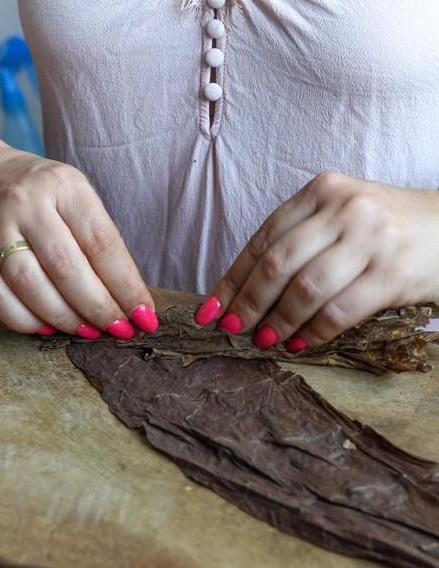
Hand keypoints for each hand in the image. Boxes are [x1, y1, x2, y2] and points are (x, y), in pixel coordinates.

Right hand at [0, 143, 157, 338]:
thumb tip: (130, 301)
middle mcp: (27, 204)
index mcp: (65, 187)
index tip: (145, 316)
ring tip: (89, 332)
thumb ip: (102, 244)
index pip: (103, 245)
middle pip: (67, 268)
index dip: (127, 287)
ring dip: (66, 319)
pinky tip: (49, 328)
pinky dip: (26, 321)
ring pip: (31, 286)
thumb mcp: (80, 200)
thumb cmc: (47, 195)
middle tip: (120, 330)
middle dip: (99, 308)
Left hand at [195, 172, 438, 350]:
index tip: (211, 307)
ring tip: (263, 340)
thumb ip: (300, 239)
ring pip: (305, 289)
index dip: (233, 278)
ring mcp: (371, 239)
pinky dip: (313, 332)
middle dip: (247, 302)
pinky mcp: (393, 273)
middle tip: (232, 329)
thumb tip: (246, 289)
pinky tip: (300, 342)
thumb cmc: (386, 228)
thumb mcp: (341, 215)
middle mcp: (345, 208)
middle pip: (277, 263)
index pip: (264, 239)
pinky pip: (339, 310)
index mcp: (323, 190)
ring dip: (277, 322)